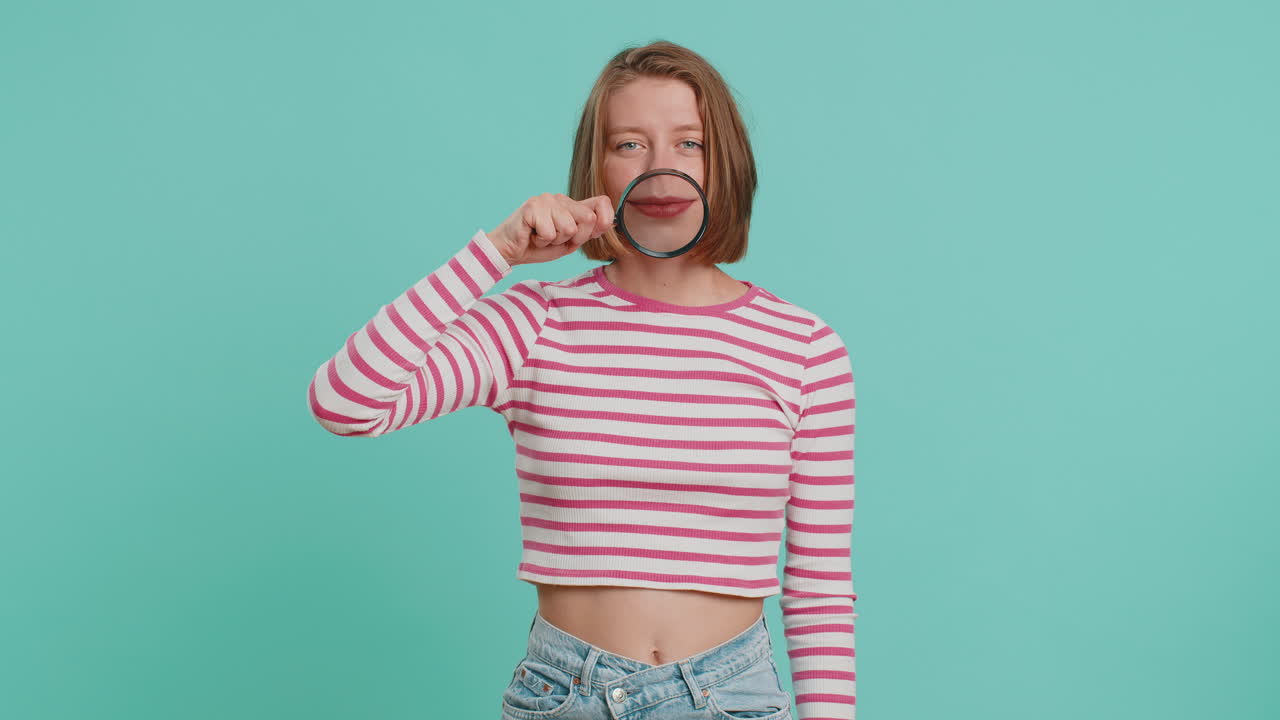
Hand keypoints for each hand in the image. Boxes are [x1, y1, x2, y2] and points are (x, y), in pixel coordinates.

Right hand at [487, 193, 614, 265]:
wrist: (510, 251)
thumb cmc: (538, 246)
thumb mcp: (569, 241)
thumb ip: (587, 231)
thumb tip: (610, 223)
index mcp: (571, 205)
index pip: (602, 202)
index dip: (604, 219)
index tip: (593, 234)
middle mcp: (560, 198)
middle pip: (588, 218)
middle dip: (575, 238)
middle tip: (556, 239)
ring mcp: (546, 200)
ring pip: (569, 228)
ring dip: (555, 241)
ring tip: (542, 237)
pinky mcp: (532, 207)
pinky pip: (550, 232)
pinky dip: (542, 241)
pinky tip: (532, 236)